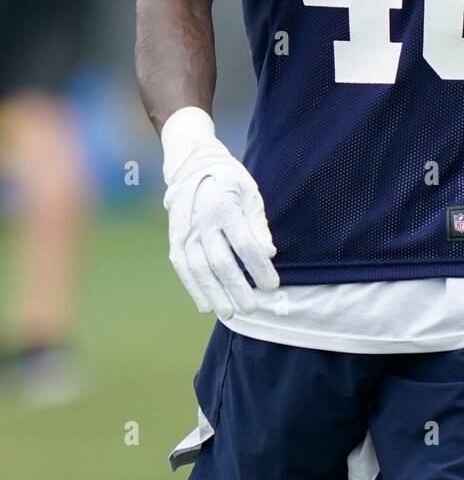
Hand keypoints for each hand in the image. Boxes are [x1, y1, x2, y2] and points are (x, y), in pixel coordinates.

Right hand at [163, 122, 279, 317]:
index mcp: (224, 206)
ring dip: (215, 294)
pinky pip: (183, 267)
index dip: (259, 268)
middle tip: (252, 308)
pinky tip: (205, 305)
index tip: (272, 285)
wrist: (192, 165)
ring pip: (199, 269)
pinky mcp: (175, 239)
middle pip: (221, 261)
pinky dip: (193, 288)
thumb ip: (258, 224)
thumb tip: (268, 253)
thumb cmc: (228, 181)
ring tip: (230, 313)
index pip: (244, 244)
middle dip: (237, 287)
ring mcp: (185, 231)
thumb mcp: (250, 194)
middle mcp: (202, 220)